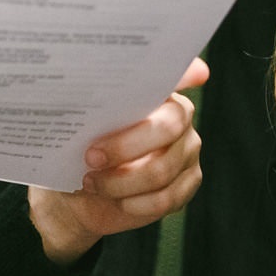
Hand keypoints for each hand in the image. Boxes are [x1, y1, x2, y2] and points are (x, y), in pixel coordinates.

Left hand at [26, 57, 207, 264]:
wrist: (81, 191)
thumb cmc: (80, 147)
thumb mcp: (79, 124)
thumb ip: (93, 107)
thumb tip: (80, 90)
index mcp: (156, 90)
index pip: (176, 75)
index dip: (187, 73)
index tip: (197, 72)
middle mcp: (180, 116)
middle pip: (166, 128)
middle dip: (125, 146)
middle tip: (91, 156)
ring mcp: (188, 150)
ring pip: (161, 170)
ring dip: (120, 182)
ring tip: (93, 182)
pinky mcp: (188, 183)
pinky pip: (164, 197)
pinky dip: (134, 203)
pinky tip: (117, 200)